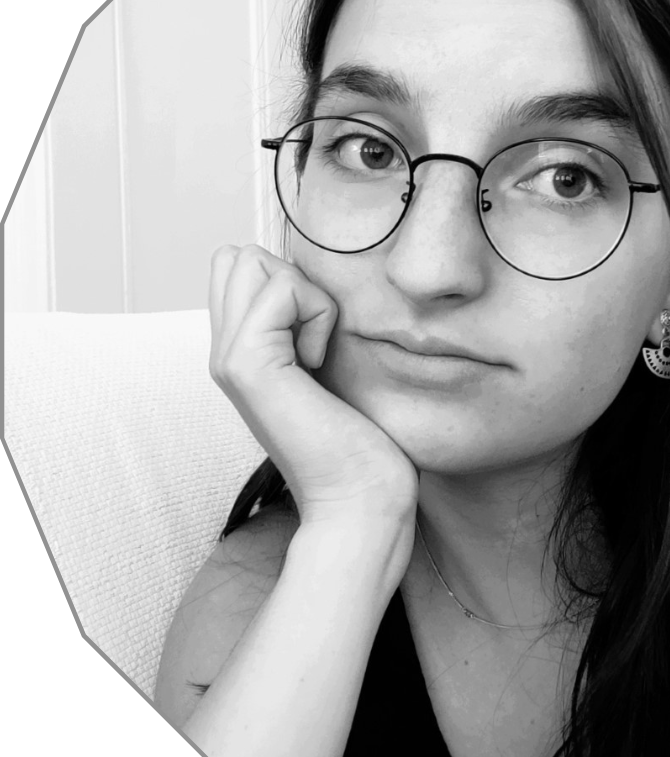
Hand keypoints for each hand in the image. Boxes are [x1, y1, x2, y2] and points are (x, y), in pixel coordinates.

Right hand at [209, 245, 417, 527]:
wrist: (360, 499)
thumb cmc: (360, 442)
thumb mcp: (329, 369)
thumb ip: (306, 327)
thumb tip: (314, 281)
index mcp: (240, 353)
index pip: (236, 266)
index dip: (287, 282)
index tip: (316, 338)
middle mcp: (223, 353)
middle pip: (238, 256)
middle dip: (290, 280)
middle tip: (315, 340)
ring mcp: (228, 359)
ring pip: (251, 261)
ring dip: (304, 295)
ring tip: (317, 352)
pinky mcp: (249, 365)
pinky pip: (281, 289)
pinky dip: (317, 313)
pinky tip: (319, 364)